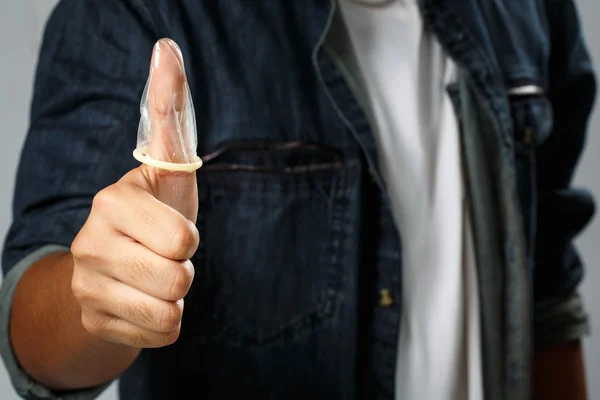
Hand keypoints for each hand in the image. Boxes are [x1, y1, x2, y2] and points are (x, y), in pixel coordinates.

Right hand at [70, 38, 198, 347]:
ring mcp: (88, 286)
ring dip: (175, 296)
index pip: (182, 239)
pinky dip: (166, 323)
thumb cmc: (151, 216)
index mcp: (111, 202)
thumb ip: (169, 113)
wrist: (112, 272)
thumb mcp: (166, 168)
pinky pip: (163, 334)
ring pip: (170, 310)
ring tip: (154, 277)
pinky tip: (145, 303)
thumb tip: (167, 47)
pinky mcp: (96, 321)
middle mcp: (90, 243)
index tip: (166, 228)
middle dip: (183, 268)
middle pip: (179, 277)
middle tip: (162, 256)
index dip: (187, 238)